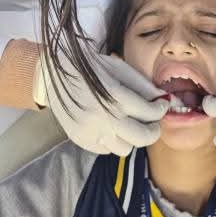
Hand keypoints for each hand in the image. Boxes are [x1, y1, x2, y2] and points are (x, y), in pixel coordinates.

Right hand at [34, 48, 167, 154]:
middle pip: (142, 137)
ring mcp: (91, 131)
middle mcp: (103, 117)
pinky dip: (113, 140)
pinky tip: (110, 126)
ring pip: (126, 148)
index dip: (161, 109)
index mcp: (114, 95)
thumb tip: (162, 99)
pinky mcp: (81, 139)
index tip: (163, 105)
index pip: (150, 112)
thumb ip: (141, 85)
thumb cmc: (88, 66)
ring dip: (131, 137)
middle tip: (153, 121)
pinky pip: (107, 150)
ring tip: (128, 123)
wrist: (53, 74)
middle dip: (153, 130)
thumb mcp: (117, 67)